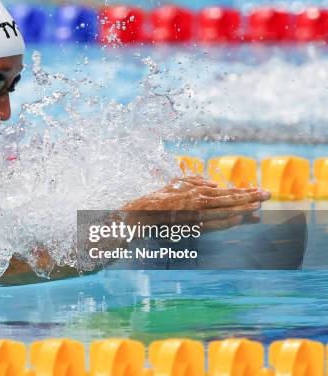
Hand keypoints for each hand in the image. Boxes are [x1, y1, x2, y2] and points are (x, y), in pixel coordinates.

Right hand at [121, 175, 270, 230]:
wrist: (142, 214)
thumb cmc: (158, 198)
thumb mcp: (176, 184)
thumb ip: (195, 180)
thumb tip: (214, 184)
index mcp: (196, 192)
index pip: (226, 192)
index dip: (244, 191)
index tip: (259, 190)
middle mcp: (199, 203)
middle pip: (230, 200)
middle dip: (250, 198)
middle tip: (267, 195)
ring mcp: (197, 216)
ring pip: (226, 213)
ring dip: (244, 210)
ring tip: (259, 208)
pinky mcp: (193, 227)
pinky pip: (215, 225)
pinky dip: (229, 222)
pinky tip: (240, 221)